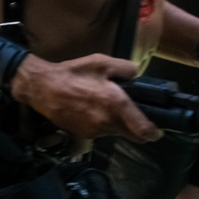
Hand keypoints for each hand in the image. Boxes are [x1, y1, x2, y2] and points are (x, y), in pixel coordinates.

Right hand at [12, 51, 156, 140]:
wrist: (41, 88)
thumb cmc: (73, 73)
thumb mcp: (101, 62)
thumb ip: (125, 68)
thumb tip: (137, 76)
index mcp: (116, 104)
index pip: (144, 130)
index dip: (154, 132)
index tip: (156, 128)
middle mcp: (108, 122)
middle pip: (133, 136)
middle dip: (138, 129)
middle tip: (135, 117)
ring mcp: (96, 131)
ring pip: (116, 133)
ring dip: (117, 124)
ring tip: (104, 107)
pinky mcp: (84, 135)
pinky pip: (100, 132)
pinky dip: (100, 124)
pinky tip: (89, 111)